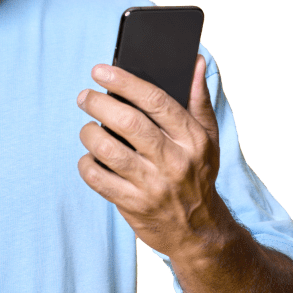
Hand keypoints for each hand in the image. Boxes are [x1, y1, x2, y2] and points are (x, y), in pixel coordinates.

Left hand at [76, 55, 225, 260]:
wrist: (199, 231)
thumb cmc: (198, 174)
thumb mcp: (208, 138)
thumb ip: (198, 99)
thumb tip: (195, 61)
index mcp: (192, 138)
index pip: (155, 101)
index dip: (124, 81)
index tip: (100, 70)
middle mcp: (174, 160)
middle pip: (127, 122)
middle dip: (98, 103)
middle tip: (85, 96)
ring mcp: (152, 185)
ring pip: (107, 150)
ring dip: (89, 133)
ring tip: (88, 127)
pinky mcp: (133, 205)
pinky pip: (97, 178)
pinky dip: (86, 163)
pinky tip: (90, 157)